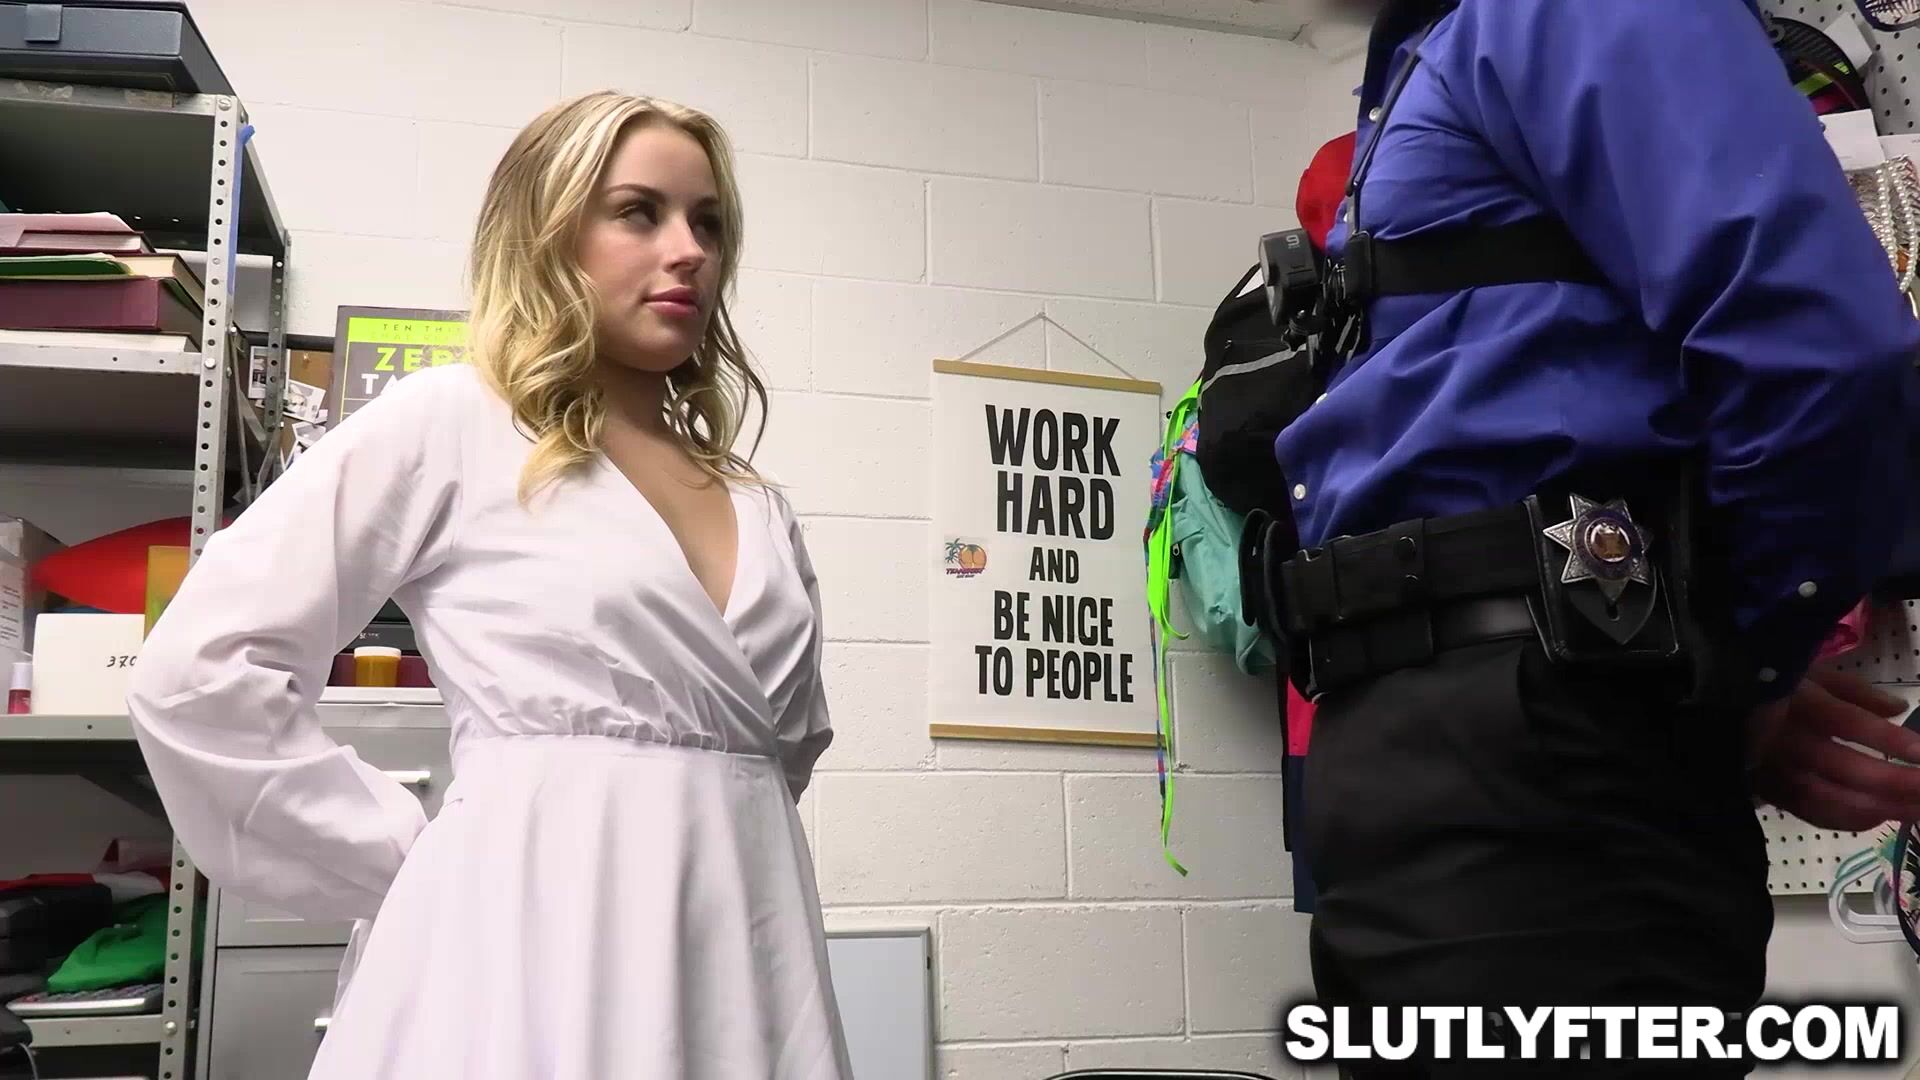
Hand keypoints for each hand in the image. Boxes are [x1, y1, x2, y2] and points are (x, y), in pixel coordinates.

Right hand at [1748, 669, 1919, 831]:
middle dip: (1895, 782)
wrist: (1711, 704)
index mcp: (1797, 702)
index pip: (1847, 723)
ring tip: (1918, 809)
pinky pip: (1812, 812)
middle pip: (1845, 768)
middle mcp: (1787, 740)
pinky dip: (1847, 819)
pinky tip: (1878, 817)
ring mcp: (1776, 770)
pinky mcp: (1769, 791)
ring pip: (1831, 798)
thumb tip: (1898, 709)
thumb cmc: (1768, 683)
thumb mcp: (1809, 672)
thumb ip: (1855, 691)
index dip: (1887, 740)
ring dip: (1879, 808)